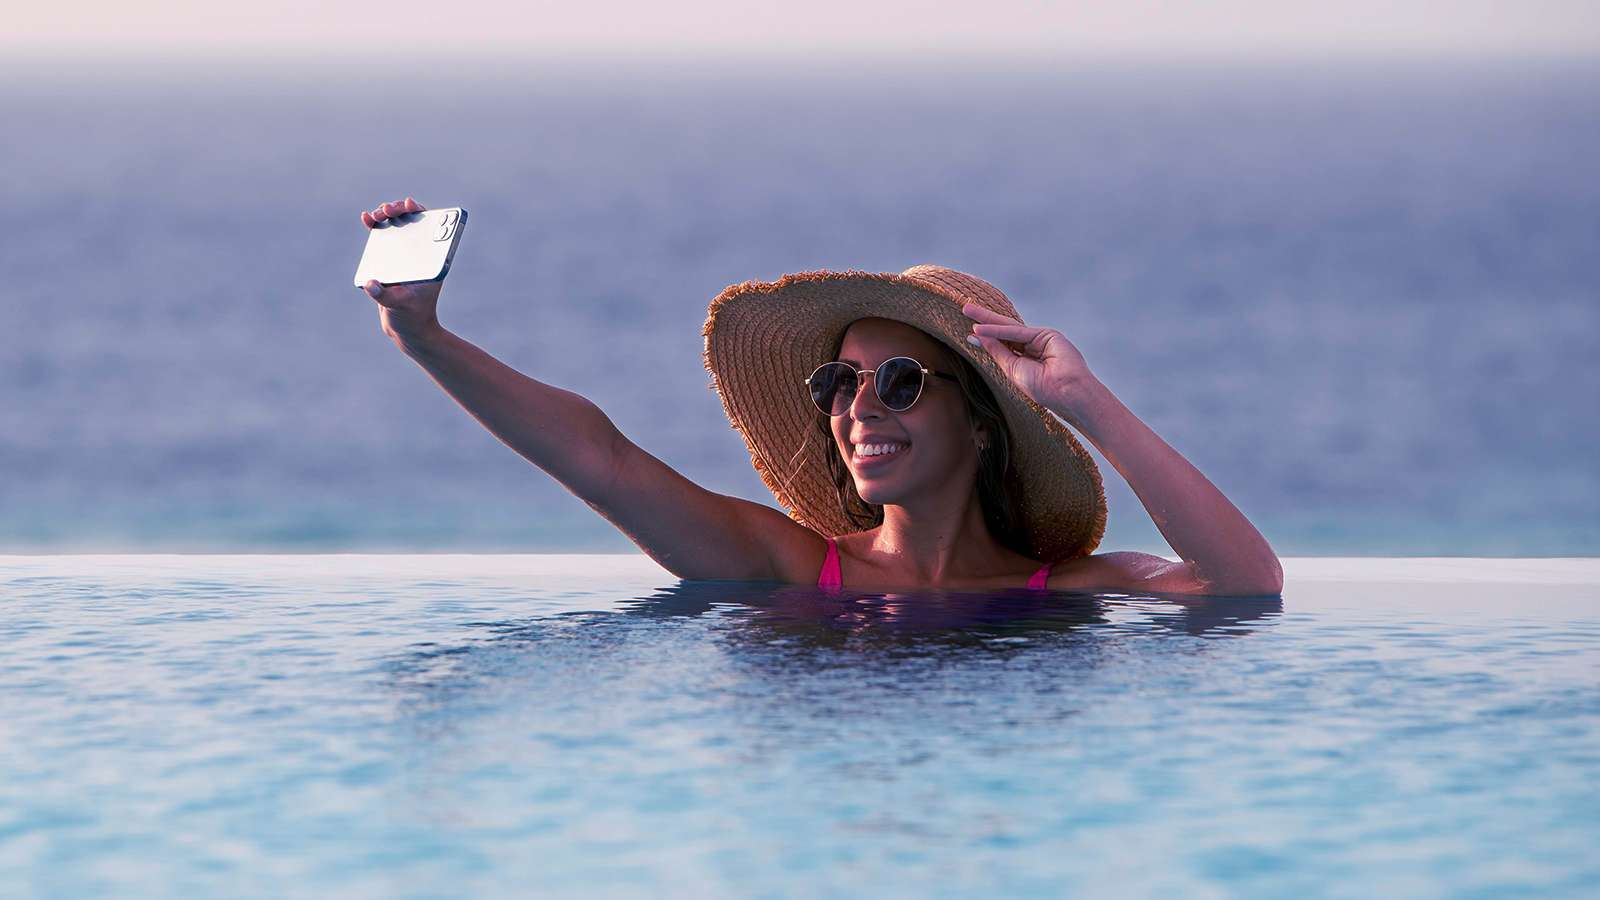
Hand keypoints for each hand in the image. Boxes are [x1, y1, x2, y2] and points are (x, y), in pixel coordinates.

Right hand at [360, 197, 443, 346]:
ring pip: (396, 227)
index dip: (418, 211)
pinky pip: (384, 239)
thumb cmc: (410, 317)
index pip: (428, 227)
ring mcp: (405, 256)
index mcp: (431, 259)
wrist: (406, 329)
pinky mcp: (391, 261)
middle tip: (386, 210)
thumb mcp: (399, 305)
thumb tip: (370, 284)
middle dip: (397, 211)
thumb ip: (384, 296)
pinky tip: (367, 219)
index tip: (408, 205)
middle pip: (410, 222)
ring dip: (385, 216)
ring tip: (374, 215)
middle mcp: (420, 254)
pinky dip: (376, 227)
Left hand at [963, 302, 1098, 413]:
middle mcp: (1032, 347)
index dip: (986, 338)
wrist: (1065, 392)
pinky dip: (997, 330)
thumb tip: (977, 336)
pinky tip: (980, 328)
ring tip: (968, 310)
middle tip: (966, 308)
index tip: (969, 334)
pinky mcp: (1046, 334)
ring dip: (987, 319)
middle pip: (1003, 331)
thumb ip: (997, 351)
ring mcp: (1040, 339)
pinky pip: (1016, 331)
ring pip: (1008, 327)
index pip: (1002, 345)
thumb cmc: (1041, 387)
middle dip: (984, 321)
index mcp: (1025, 359)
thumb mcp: (1012, 368)